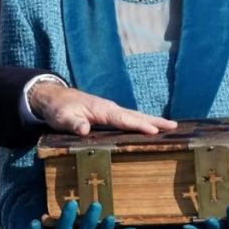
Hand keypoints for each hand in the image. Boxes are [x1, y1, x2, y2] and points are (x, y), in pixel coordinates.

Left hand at [29, 81, 177, 134]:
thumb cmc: (58, 109)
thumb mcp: (62, 118)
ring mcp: (110, 111)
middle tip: (174, 127)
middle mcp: (110, 109)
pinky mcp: (108, 115)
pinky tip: (149, 129)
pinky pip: (129, 119)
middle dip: (155, 121)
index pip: (123, 119)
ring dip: (152, 121)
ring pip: (134, 116)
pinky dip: (141, 122)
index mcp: (102, 110)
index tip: (155, 131)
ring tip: (170, 127)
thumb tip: (84, 129)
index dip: (139, 125)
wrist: (54, 98)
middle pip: (136, 115)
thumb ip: (73, 123)